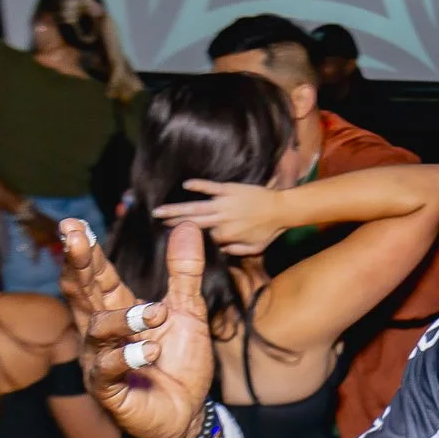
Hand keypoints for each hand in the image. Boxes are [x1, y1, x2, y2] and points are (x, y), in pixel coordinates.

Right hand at [59, 218, 214, 437]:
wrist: (187, 415)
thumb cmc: (179, 364)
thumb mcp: (187, 312)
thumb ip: (184, 272)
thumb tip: (186, 226)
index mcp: (116, 310)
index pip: (96, 275)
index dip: (86, 250)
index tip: (75, 224)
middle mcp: (100, 333)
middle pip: (81, 293)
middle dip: (78, 264)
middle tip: (76, 237)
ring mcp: (99, 362)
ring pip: (96, 330)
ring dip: (124, 319)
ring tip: (154, 314)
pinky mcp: (108, 391)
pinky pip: (107, 370)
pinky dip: (127, 357)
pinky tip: (151, 351)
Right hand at [151, 181, 289, 255]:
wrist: (282, 209)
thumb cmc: (269, 230)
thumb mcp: (255, 249)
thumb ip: (236, 252)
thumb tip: (220, 250)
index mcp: (226, 237)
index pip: (204, 238)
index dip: (191, 236)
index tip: (179, 234)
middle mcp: (221, 221)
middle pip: (192, 223)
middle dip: (173, 222)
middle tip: (156, 220)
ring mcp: (224, 204)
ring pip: (196, 208)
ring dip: (176, 209)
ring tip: (159, 210)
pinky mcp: (229, 190)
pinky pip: (211, 187)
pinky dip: (199, 186)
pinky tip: (186, 185)